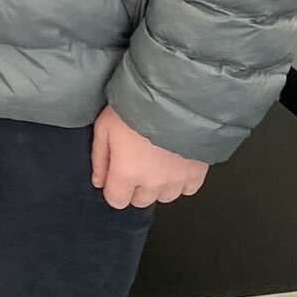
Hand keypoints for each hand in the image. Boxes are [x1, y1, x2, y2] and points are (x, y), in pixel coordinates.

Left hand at [90, 106, 208, 209]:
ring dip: (159, 185)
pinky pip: (188, 189)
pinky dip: (181, 181)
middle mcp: (153, 182)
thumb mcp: (105, 126)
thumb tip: (99, 181)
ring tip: (156, 161)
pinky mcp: (198, 172)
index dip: (114, 189)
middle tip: (136, 163)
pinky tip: (175, 163)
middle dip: (135, 187)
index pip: (117, 201)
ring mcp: (177, 179)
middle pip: (140, 201)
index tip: (116, 177)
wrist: (175, 95)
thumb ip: (100, 158)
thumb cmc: (137, 106)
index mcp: (127, 172)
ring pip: (165, 197)